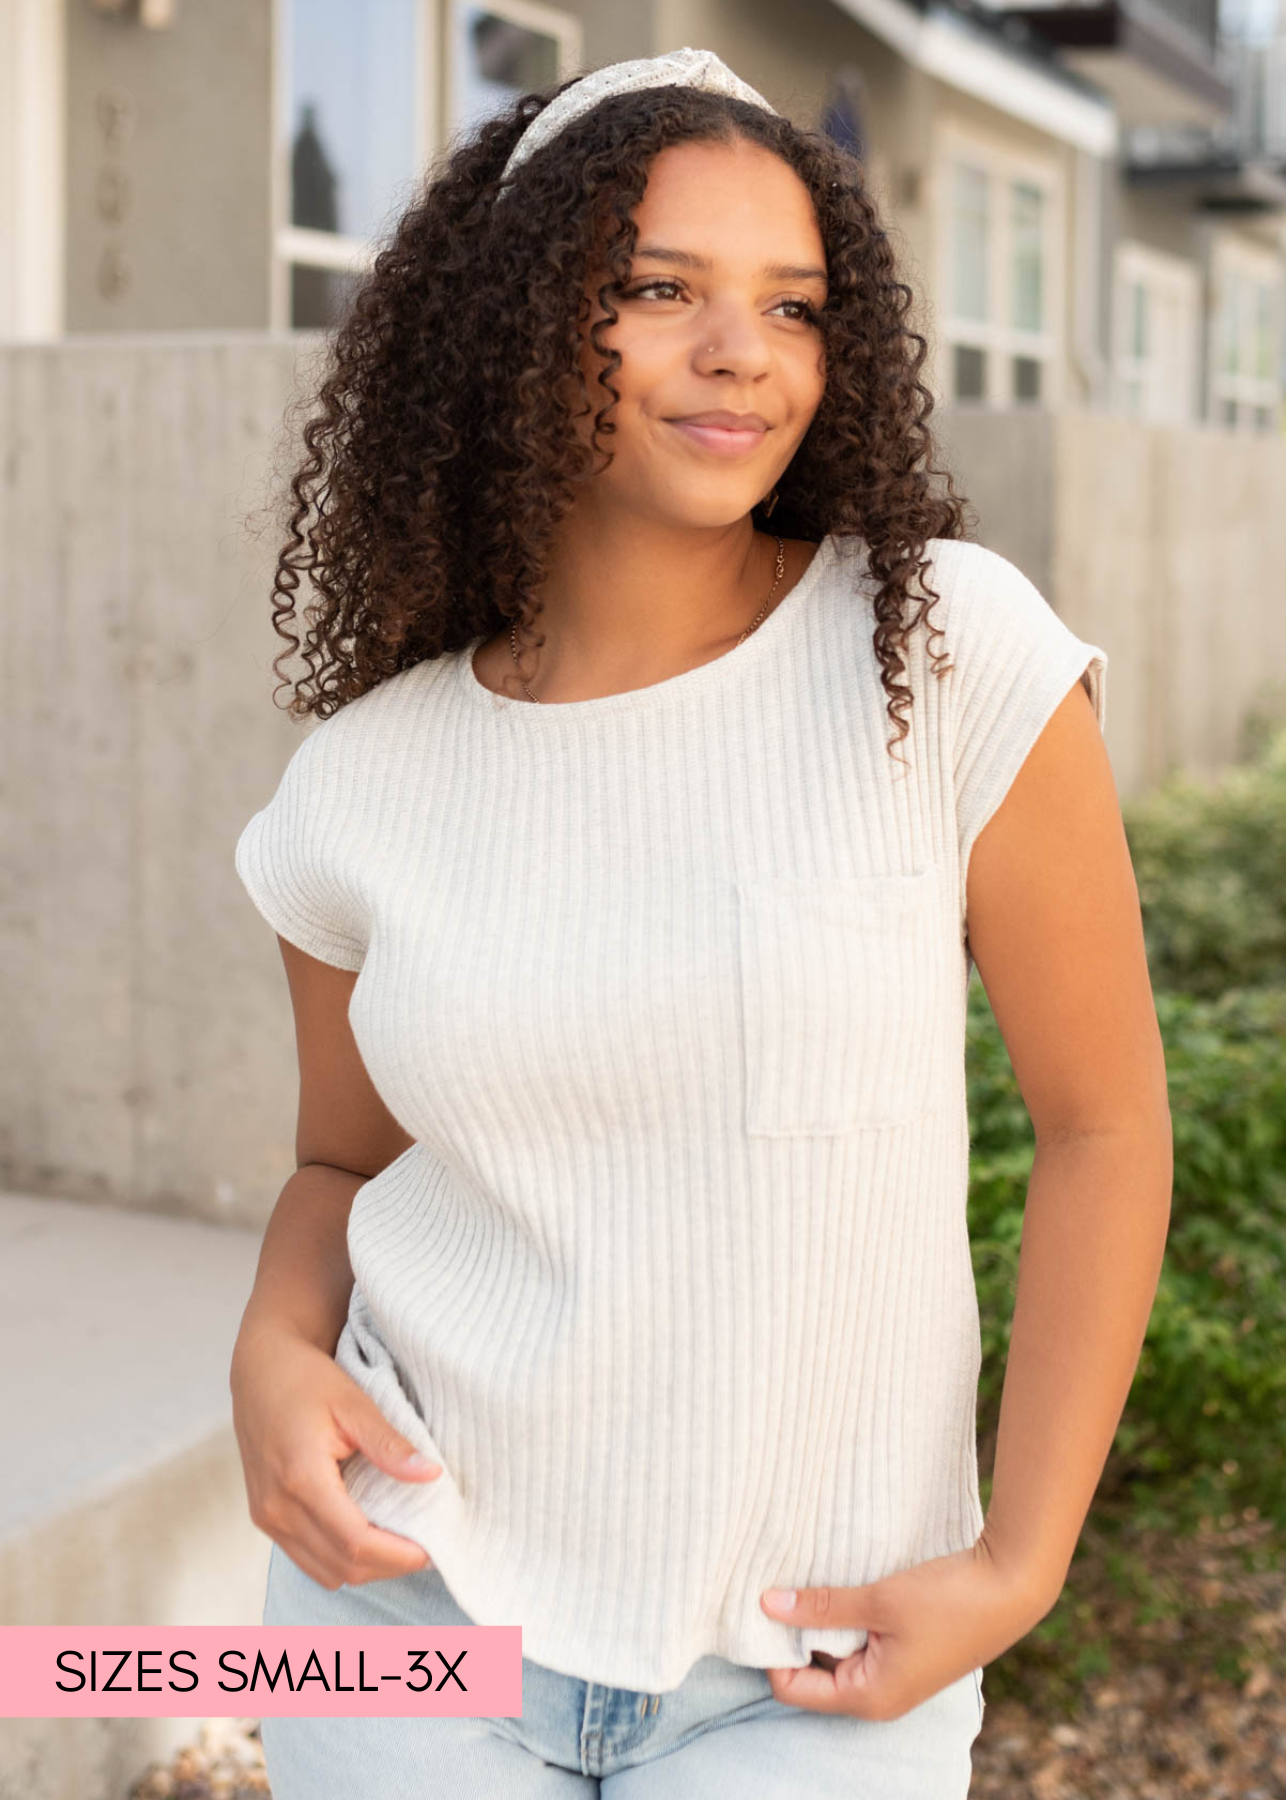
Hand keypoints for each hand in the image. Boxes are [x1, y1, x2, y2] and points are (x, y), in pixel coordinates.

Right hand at [231, 1322, 443, 1590]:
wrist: (260, 1368)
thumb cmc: (305, 1379)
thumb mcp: (354, 1403)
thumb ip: (390, 1445)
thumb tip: (431, 1475)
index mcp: (300, 1478)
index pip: (355, 1542)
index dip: (397, 1555)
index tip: (432, 1550)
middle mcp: (277, 1508)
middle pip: (341, 1567)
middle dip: (388, 1567)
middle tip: (426, 1549)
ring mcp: (266, 1517)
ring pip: (324, 1572)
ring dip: (365, 1568)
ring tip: (401, 1545)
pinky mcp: (264, 1517)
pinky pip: (306, 1558)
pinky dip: (340, 1560)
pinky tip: (368, 1537)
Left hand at [759, 1537, 1052, 1719]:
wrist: (1010, 1589)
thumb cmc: (948, 1601)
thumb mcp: (878, 1600)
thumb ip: (820, 1605)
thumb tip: (766, 1604)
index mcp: (868, 1697)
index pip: (792, 1688)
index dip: (770, 1651)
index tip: (761, 1607)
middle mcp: (877, 1697)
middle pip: (811, 1673)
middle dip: (793, 1635)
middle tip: (779, 1588)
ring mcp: (892, 1678)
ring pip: (835, 1654)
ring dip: (821, 1623)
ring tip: (808, 1583)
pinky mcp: (904, 1656)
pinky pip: (858, 1643)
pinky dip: (845, 1619)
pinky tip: (840, 1587)